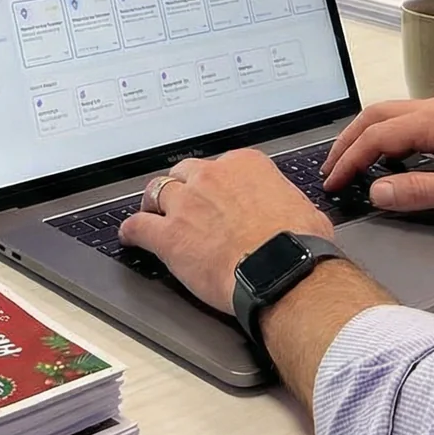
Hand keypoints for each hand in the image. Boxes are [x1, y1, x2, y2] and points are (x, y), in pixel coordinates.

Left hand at [119, 149, 333, 310]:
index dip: (215, 183)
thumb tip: (292, 213)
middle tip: (183, 203)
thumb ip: (285, 202)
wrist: (282, 270)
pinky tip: (130, 236)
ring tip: (150, 212)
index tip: (215, 193)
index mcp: (245, 165)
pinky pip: (138, 226)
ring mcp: (186, 204)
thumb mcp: (303, 209)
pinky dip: (131, 231)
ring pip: (156, 192)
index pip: (220, 165)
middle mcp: (211, 177)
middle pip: (183, 172)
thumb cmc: (298, 244)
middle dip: (182, 187)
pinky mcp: (169, 236)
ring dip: (153, 203)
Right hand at [321, 97, 433, 217]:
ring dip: (365, 136)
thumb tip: (375, 192)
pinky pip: (407, 120)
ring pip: (391, 114)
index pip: (376, 136)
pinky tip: (387, 157)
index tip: (332, 183)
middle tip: (330, 169)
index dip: (349, 160)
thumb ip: (417, 191)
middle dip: (348, 141)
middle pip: (377, 115)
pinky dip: (385, 136)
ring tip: (350, 162)